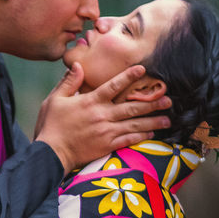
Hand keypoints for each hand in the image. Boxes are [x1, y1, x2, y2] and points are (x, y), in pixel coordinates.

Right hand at [34, 62, 171, 170]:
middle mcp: (102, 115)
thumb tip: (80, 65)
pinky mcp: (107, 145)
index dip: (128, 76)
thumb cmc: (51, 125)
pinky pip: (128, 139)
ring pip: (134, 124)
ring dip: (152, 121)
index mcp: (90, 101)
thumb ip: (69, 82)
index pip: (113, 86)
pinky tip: (151, 133)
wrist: (50, 152)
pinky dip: (141, 136)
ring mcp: (106, 131)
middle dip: (151, 103)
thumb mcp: (55, 99)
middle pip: (131, 107)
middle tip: (168, 99)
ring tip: (167, 118)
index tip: (143, 69)